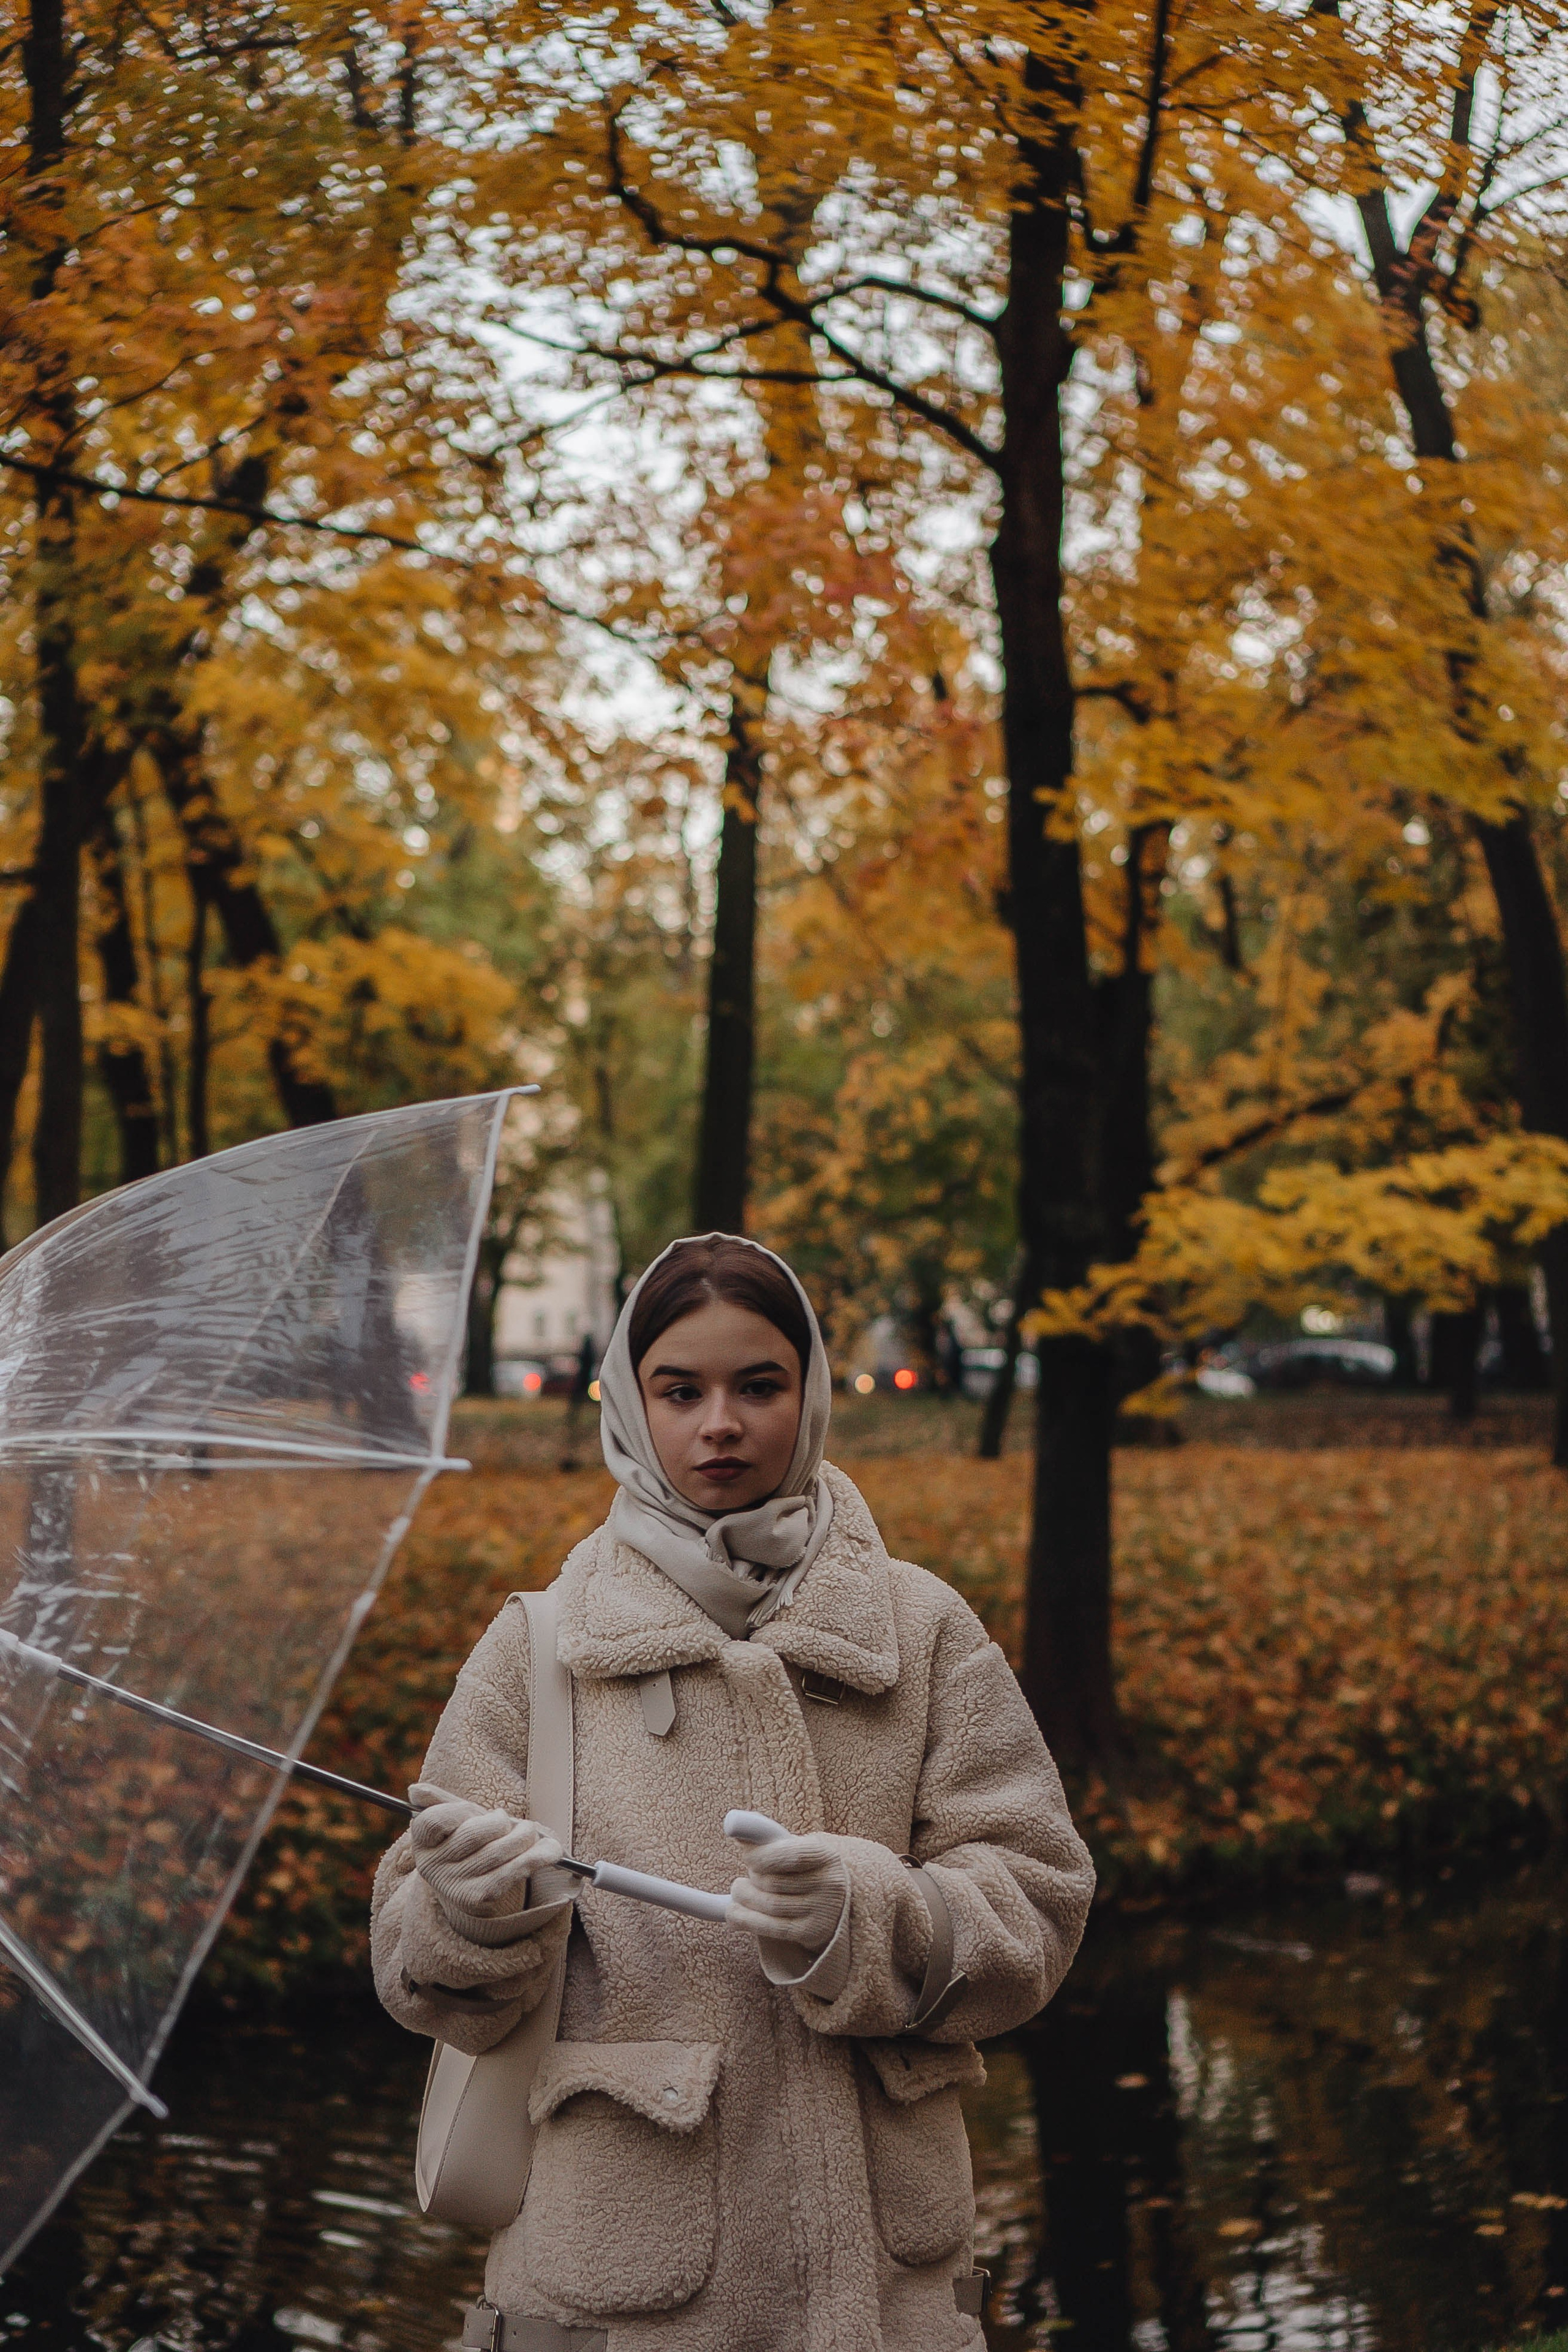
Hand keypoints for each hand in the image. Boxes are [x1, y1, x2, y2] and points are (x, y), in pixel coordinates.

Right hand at [408, 1782, 563, 1919]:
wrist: (472, 1884)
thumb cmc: (467, 1842)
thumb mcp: (454, 1820)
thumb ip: (439, 1801)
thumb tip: (414, 1790)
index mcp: (422, 1842)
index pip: (437, 1819)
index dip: (463, 1810)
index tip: (478, 1811)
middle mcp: (432, 1867)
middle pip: (475, 1833)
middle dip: (501, 1823)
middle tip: (511, 1822)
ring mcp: (454, 1886)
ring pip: (499, 1851)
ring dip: (524, 1836)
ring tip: (529, 1833)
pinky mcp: (478, 1900)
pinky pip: (513, 1872)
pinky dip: (538, 1858)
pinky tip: (552, 1851)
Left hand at [727, 1829, 848, 1958]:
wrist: (837, 1906)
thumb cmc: (807, 1871)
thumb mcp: (799, 1849)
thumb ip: (771, 1839)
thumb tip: (734, 1824)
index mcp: (826, 1856)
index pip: (791, 1854)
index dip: (762, 1855)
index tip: (746, 1856)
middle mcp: (829, 1884)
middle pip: (774, 1882)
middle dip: (751, 1878)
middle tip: (744, 1878)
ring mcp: (822, 1911)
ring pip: (770, 1904)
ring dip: (744, 1898)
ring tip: (738, 1891)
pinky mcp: (812, 1933)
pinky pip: (771, 1927)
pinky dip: (746, 1919)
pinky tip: (733, 1914)